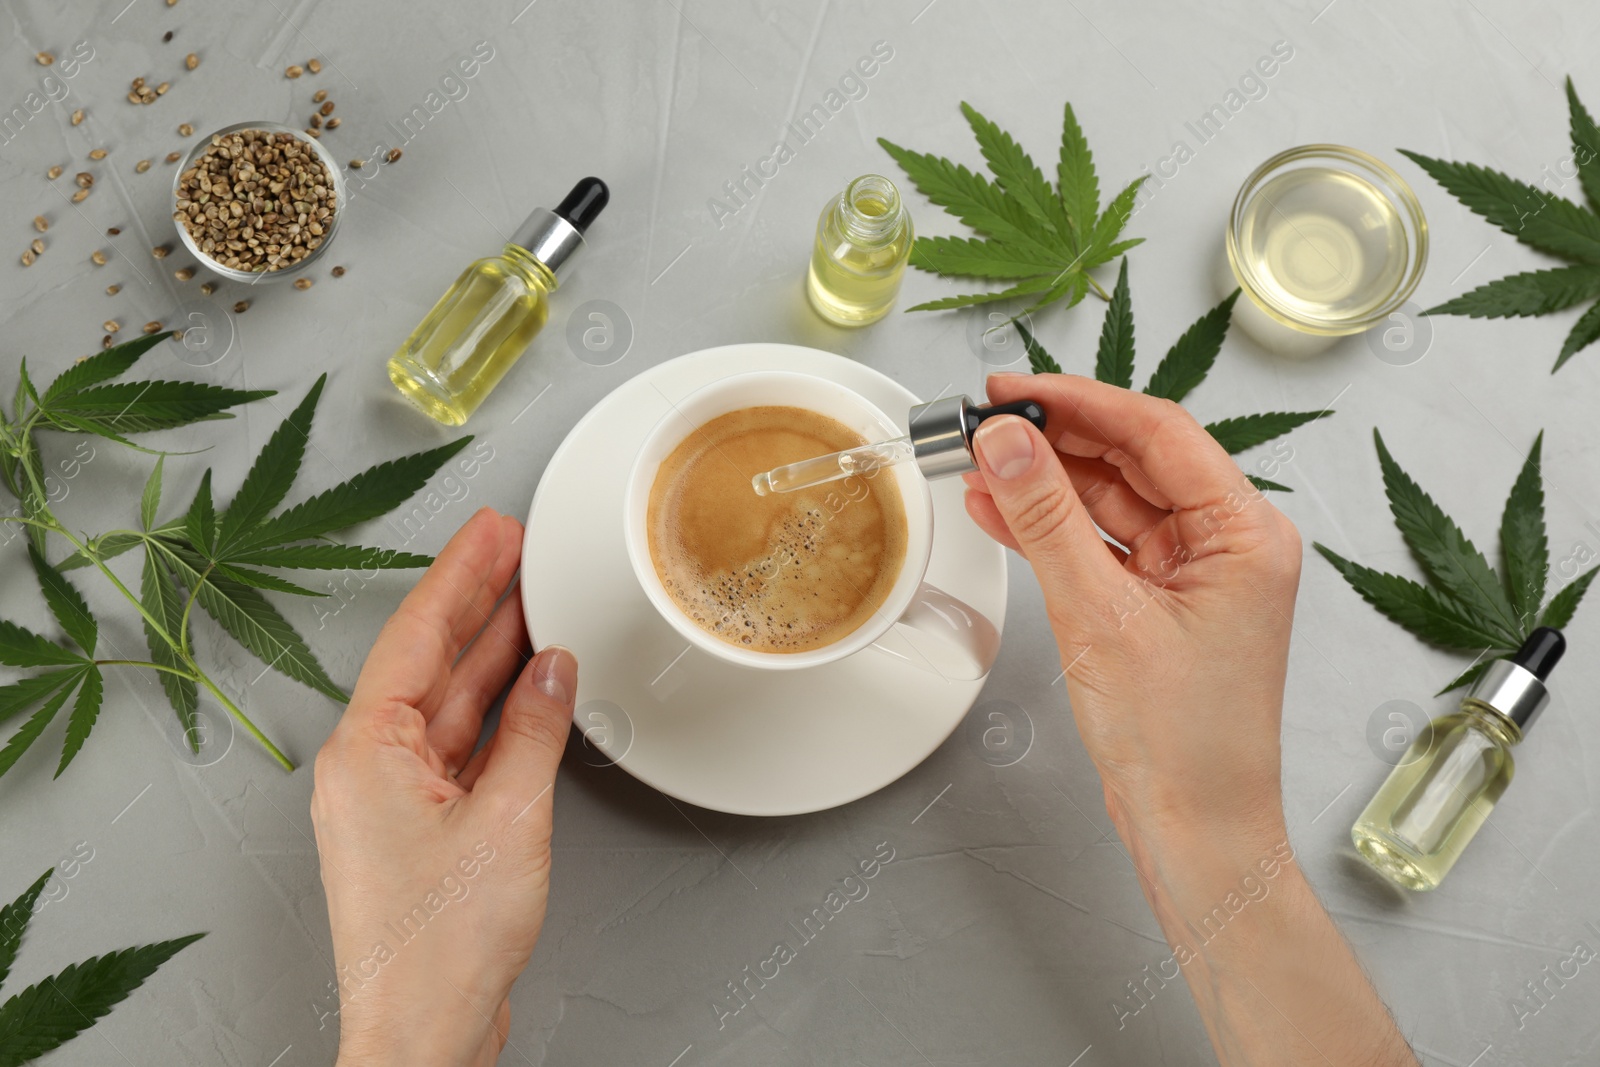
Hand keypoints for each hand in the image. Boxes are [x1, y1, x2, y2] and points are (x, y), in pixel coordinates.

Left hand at [310, 508, 575, 1065]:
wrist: (424, 1032)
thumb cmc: (440, 945)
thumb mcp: (508, 818)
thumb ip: (532, 732)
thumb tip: (550, 671)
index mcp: (366, 752)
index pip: (415, 636)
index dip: (458, 575)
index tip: (490, 531)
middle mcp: (369, 768)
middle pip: (429, 662)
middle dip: (476, 602)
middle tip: (515, 546)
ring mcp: (394, 800)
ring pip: (448, 704)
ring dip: (491, 655)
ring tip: (532, 600)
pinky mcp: (421, 829)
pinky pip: (460, 747)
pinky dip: (497, 716)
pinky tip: (530, 688)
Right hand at [966, 374, 1415, 1065]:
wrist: (1196, 830)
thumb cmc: (1182, 742)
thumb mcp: (1101, 615)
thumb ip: (1047, 518)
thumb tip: (1008, 441)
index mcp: (1247, 534)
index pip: (1157, 433)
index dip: (1078, 401)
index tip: (1011, 389)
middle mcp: (1230, 545)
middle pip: (1135, 461)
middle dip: (1057, 439)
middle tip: (986, 422)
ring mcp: (1196, 576)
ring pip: (1113, 502)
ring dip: (1047, 484)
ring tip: (979, 465)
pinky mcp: (1163, 606)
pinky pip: (1104, 546)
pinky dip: (1054, 530)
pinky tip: (1001, 510)